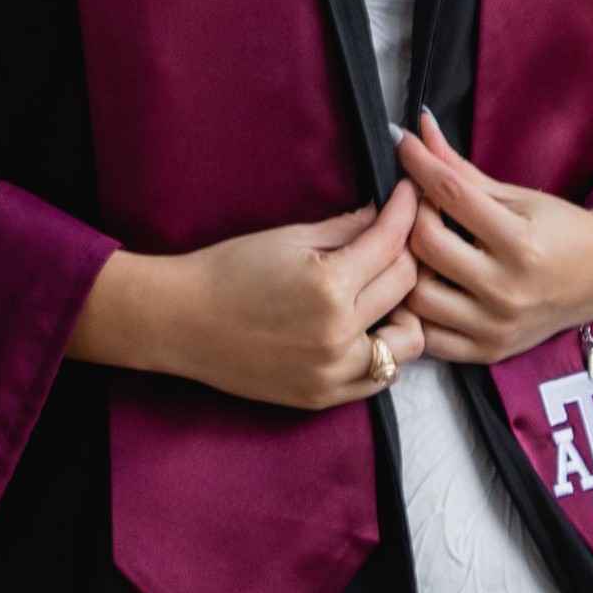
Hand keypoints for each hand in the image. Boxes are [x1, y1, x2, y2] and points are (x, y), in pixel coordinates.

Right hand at [68, 184, 426, 410]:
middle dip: (410, 253)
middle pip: (406, 287)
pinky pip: (379, 377)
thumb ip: (345, 227)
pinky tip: (366, 329)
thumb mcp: (289, 238)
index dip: (406, 211)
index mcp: (329, 285)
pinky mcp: (323, 397)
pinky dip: (383, 351)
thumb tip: (385, 212)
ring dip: (405, 311)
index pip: (391, 243)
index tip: (410, 196)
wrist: (182, 321)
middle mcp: (339, 334)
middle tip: (402, 236)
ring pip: (408, 342)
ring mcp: (333, 372)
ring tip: (383, 292)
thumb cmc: (229, 270)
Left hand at [393, 110, 592, 366]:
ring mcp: (497, 326)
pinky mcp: (490, 351)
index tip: (404, 146)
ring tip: (421, 247)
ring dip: (411, 265)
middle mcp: (508, 289)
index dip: (420, 164)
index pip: (452, 196)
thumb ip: (461, 170)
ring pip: (419, 296)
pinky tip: (428, 284)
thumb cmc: (560, 230)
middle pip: (427, 246)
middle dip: (413, 216)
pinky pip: (430, 337)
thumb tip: (420, 128)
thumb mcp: (517, 196)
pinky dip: (418, 311)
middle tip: (419, 204)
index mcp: (521, 242)